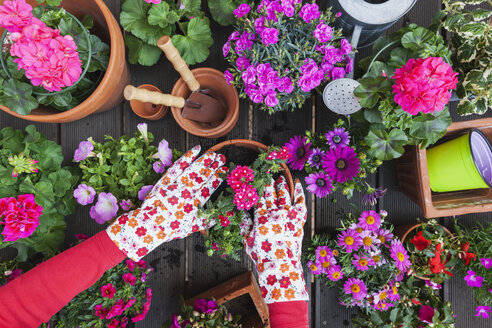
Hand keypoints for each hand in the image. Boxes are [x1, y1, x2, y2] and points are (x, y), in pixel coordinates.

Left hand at [107, 146, 226, 260]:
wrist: (150, 225)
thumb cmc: (171, 228)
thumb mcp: (191, 228)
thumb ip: (206, 221)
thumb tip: (218, 219)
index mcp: (196, 202)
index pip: (211, 186)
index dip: (219, 177)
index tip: (225, 170)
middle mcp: (188, 191)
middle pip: (204, 175)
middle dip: (215, 165)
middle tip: (223, 157)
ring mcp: (177, 183)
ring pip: (194, 169)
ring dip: (205, 160)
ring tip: (213, 153)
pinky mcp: (166, 178)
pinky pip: (179, 165)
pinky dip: (188, 156)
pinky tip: (196, 149)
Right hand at [242, 176, 308, 302]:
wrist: (281, 266)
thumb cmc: (262, 256)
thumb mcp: (248, 241)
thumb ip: (245, 226)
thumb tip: (242, 214)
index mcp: (260, 218)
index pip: (258, 198)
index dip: (256, 189)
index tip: (256, 182)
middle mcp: (274, 213)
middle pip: (270, 194)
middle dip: (268, 184)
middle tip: (268, 176)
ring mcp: (288, 215)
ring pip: (284, 194)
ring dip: (282, 185)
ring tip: (280, 179)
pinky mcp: (299, 219)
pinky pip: (300, 201)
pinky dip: (299, 192)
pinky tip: (297, 184)